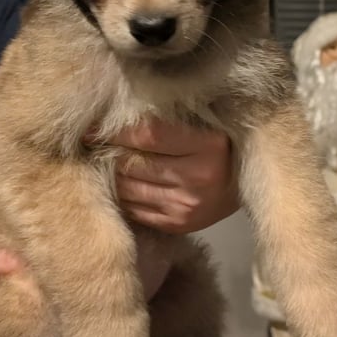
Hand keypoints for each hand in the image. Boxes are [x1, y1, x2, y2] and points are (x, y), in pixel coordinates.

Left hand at [103, 119, 238, 233]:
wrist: (241, 185)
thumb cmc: (218, 145)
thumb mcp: (203, 124)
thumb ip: (168, 118)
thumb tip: (116, 113)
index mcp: (208, 145)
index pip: (147, 134)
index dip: (116, 130)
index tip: (94, 124)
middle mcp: (198, 178)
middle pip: (132, 163)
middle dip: (108, 152)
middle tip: (95, 143)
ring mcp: (186, 205)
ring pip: (127, 187)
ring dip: (112, 174)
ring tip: (104, 162)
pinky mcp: (177, 224)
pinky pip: (133, 208)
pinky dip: (122, 194)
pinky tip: (121, 182)